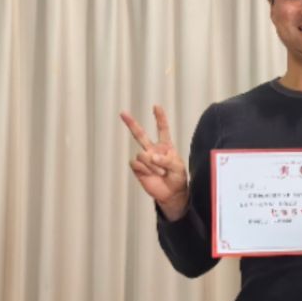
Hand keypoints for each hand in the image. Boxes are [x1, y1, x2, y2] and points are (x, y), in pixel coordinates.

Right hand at [120, 105, 190, 221]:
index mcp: (165, 147)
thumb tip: (152, 156)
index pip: (162, 130)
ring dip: (152, 164)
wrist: (171, 194)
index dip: (160, 118)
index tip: (156, 106)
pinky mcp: (138, 168)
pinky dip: (145, 169)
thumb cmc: (177, 178)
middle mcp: (153, 150)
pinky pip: (137, 163)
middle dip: (131, 124)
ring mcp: (144, 159)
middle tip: (123, 112)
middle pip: (140, 134)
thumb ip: (166, 160)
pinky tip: (152, 175)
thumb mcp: (177, 167)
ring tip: (161, 172)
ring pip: (141, 154)